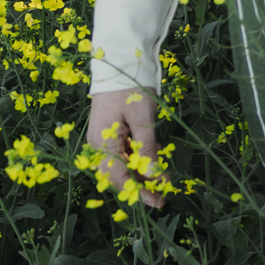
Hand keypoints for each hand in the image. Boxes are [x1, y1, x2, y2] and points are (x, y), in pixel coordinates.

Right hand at [87, 87, 162, 207]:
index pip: (119, 177)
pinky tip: (156, 158)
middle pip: (121, 174)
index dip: (138, 191)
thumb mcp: (142, 118)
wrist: (120, 63)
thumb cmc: (130, 88)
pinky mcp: (113, 133)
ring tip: (164, 180)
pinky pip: (127, 152)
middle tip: (163, 197)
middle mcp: (100, 145)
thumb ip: (146, 148)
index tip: (156, 201)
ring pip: (125, 165)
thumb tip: (153, 175)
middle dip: (142, 186)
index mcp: (103, 143)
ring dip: (143, 173)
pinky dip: (141, 158)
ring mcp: (105, 140)